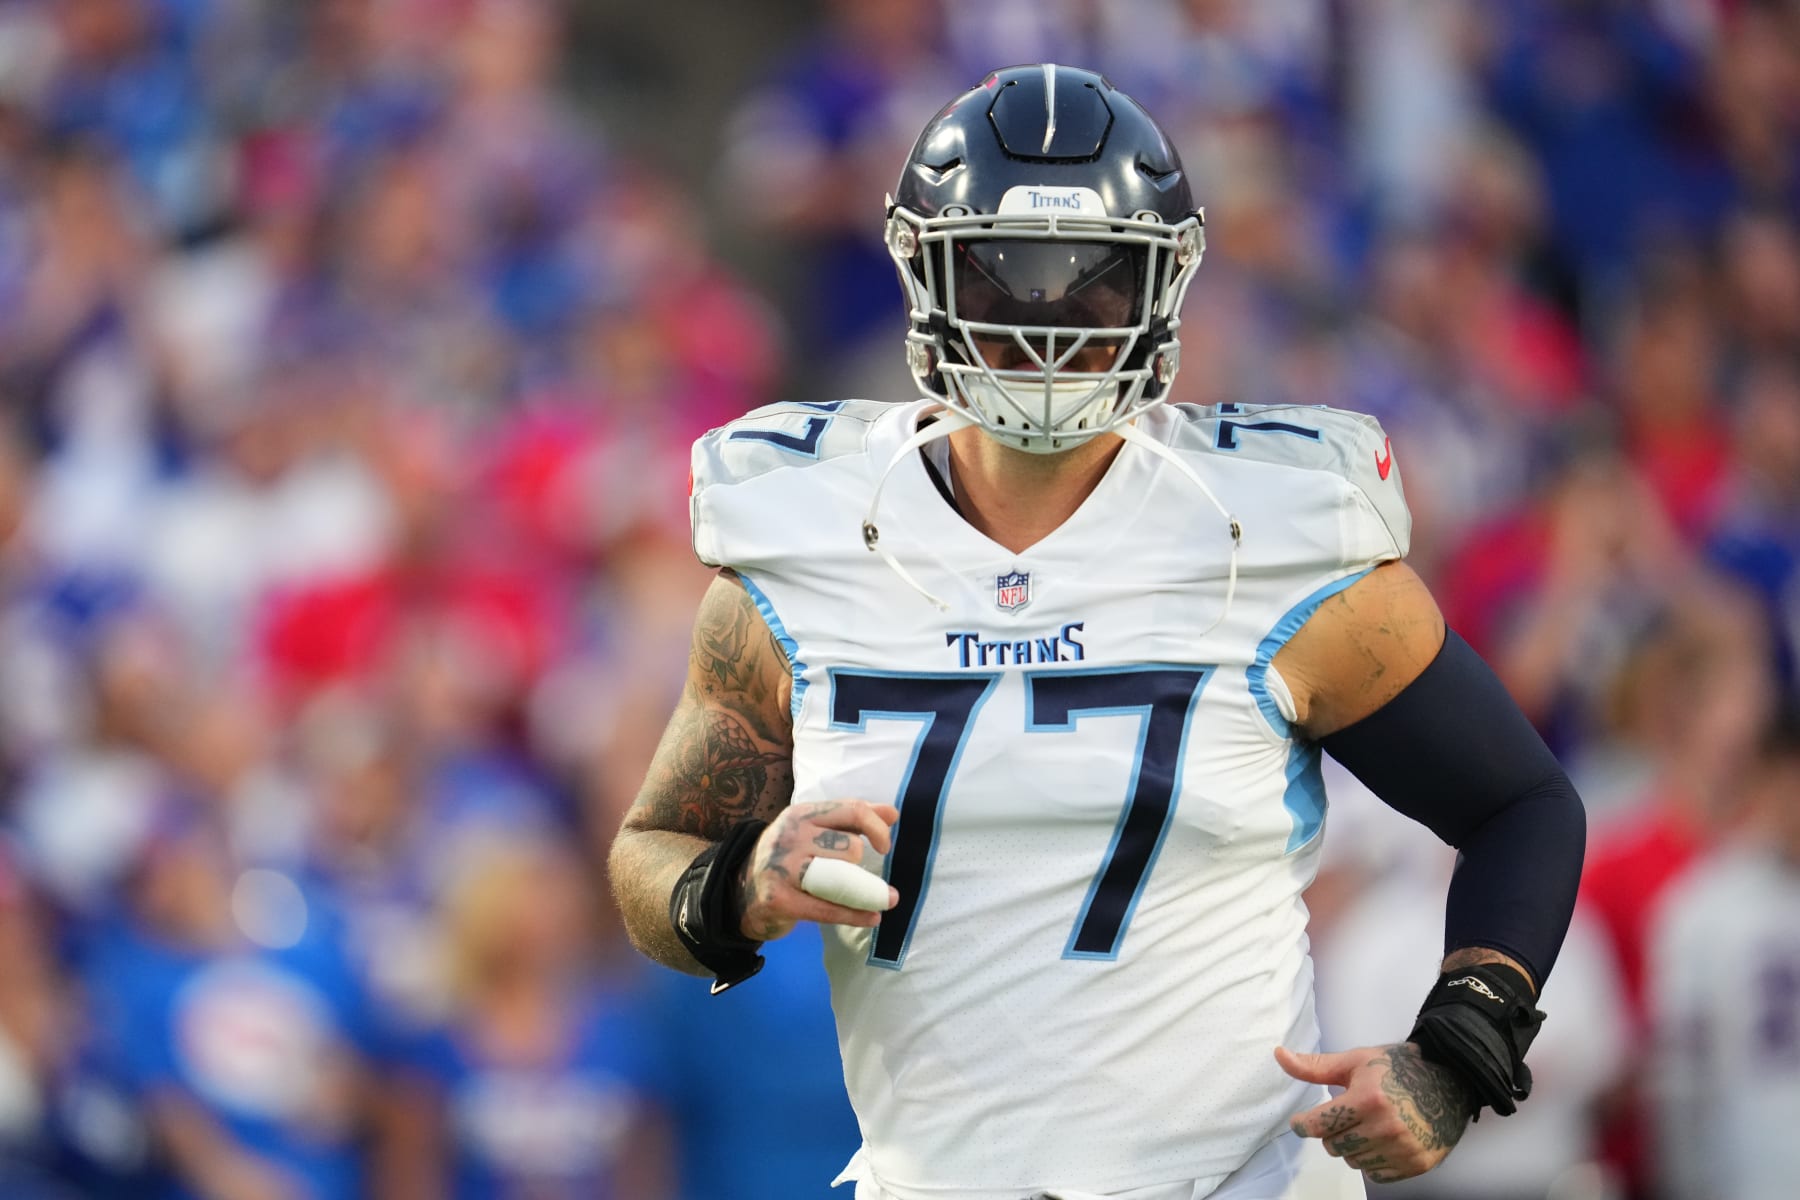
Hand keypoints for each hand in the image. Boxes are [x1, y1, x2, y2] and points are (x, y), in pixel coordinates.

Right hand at [738, 800, 898, 940]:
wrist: (739, 891)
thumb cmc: (787, 859)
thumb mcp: (813, 830)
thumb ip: (851, 819)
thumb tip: (892, 814)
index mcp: (801, 814)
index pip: (851, 811)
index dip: (877, 829)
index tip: (884, 848)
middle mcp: (790, 836)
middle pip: (849, 848)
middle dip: (859, 866)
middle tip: (853, 877)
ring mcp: (782, 868)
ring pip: (841, 877)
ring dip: (864, 892)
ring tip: (876, 900)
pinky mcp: (779, 899)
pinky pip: (828, 909)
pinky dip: (855, 915)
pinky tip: (872, 917)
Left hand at [1277, 1042, 1470, 1183]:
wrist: (1449, 1081)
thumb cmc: (1398, 1069)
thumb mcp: (1356, 1061)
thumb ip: (1316, 1066)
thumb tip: (1279, 1056)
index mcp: (1368, 1098)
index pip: (1319, 1125)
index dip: (1303, 1124)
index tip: (1301, 1122)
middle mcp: (1387, 1127)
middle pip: (1333, 1146)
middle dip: (1331, 1132)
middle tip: (1345, 1116)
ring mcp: (1404, 1148)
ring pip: (1353, 1161)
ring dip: (1352, 1146)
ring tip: (1367, 1125)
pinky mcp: (1417, 1164)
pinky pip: (1376, 1174)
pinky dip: (1372, 1160)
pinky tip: (1382, 1139)